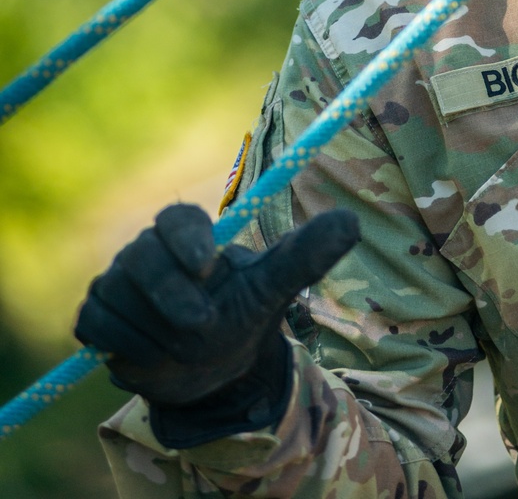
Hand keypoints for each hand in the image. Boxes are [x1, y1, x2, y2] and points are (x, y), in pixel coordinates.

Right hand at [75, 202, 357, 445]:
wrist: (209, 370)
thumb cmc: (243, 316)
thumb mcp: (275, 287)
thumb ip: (306, 254)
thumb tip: (350, 222)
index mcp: (189, 235)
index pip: (175, 218)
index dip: (185, 237)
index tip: (207, 263)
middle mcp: (147, 250)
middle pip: (141, 257)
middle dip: (172, 296)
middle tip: (203, 325)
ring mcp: (117, 282)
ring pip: (119, 297)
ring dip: (156, 333)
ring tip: (184, 347)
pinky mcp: (96, 316)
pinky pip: (97, 325)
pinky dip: (126, 347)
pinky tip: (151, 356)